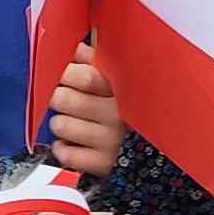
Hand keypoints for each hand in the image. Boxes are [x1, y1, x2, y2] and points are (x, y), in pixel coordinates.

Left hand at [45, 53, 123, 178]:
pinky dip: (64, 149)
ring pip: (60, 124)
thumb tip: (75, 50)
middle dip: (58, 97)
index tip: (62, 75)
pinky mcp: (103, 165)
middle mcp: (119, 114)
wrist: (155, 156)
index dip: (65, 73)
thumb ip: (96, 63)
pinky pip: (65, 153)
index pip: (84, 76)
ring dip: (61, 123)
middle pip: (65, 98)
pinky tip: (75, 143)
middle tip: (65, 99)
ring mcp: (111, 141)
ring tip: (74, 122)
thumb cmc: (129, 110)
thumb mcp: (118, 82)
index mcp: (123, 88)